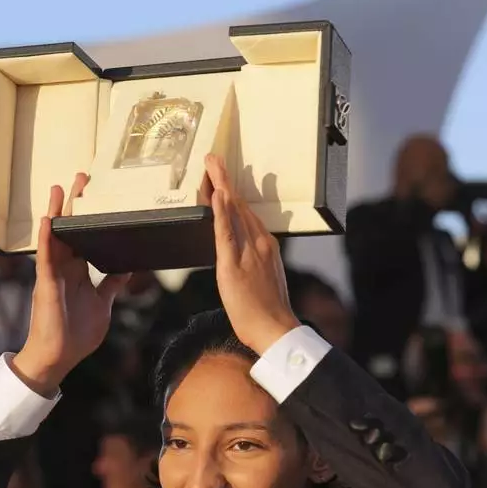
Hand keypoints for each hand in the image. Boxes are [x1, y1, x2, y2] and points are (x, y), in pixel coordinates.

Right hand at [12, 174, 130, 394]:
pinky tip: (48, 219)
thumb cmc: (77, 333)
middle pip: (69, 229)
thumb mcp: (102, 304)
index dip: (90, 218)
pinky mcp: (46, 284)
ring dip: (56, 212)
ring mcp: (54, 274)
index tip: (99, 196)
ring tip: (60, 187)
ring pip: (54, 236)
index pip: (84, 238)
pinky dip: (47, 238)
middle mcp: (64, 268)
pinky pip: (45, 257)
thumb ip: (111, 284)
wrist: (60, 357)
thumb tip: (126, 268)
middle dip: (75, 205)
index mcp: (77, 272)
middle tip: (83, 178)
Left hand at [205, 155, 299, 353]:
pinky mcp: (234, 264)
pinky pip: (226, 233)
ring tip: (211, 165)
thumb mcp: (264, 279)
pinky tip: (217, 194)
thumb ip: (255, 262)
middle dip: (225, 179)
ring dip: (221, 185)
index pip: (245, 212)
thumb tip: (245, 257)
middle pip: (239, 204)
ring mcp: (248, 251)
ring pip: (233, 211)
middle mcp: (259, 242)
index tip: (222, 176)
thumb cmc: (268, 310)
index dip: (231, 192)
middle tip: (213, 158)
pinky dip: (221, 212)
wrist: (275, 328)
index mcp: (265, 245)